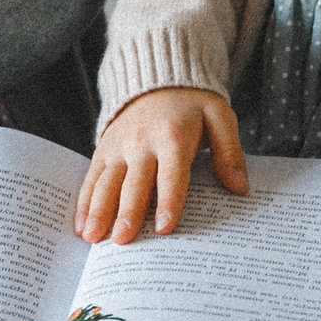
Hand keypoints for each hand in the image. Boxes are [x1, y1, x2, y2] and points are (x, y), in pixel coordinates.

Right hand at [75, 87, 246, 243]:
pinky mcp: (104, 150)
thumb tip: (239, 188)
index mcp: (173, 136)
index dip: (169, 202)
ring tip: (94, 238)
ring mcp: (119, 147)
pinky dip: (84, 203)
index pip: (171, 175)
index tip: (164, 229)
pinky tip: (81, 226)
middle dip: (128, 213)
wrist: (157, 78)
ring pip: (107, 183)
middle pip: (134, 184)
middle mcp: (142, 143)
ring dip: (99, 211)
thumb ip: (230, 153)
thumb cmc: (192, 104)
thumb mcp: (220, 117)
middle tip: (123, 242)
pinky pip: (92, 178)